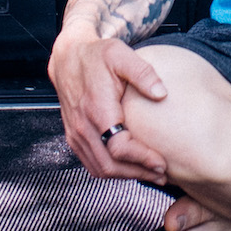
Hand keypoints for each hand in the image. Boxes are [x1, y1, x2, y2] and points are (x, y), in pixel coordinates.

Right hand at [49, 33, 172, 181]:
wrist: (68, 58)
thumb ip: (143, 72)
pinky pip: (92, 163)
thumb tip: (162, 92)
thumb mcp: (121, 54)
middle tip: (162, 174)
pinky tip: (130, 167)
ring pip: (100, 168)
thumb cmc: (96, 56)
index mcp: (96, 108)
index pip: (118, 146)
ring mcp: (76, 134)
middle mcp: (82, 126)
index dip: (141, 158)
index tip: (162, 162)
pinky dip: (112, 170)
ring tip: (151, 174)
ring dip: (126, 176)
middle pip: (109, 165)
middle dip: (138, 173)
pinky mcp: (74, 137)